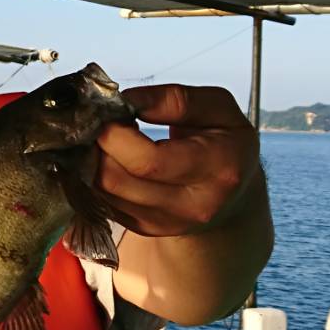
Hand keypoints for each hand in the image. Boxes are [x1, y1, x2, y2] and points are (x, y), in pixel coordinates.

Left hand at [96, 84, 260, 236]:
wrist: (234, 194)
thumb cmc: (226, 143)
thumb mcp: (218, 108)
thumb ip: (175, 100)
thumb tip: (128, 101)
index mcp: (218, 169)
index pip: (148, 160)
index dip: (117, 134)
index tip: (113, 111)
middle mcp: (194, 206)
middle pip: (116, 179)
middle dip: (100, 145)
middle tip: (107, 123)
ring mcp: (167, 223)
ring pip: (103, 192)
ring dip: (95, 161)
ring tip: (112, 140)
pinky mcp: (145, 230)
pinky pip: (103, 202)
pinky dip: (98, 178)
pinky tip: (114, 160)